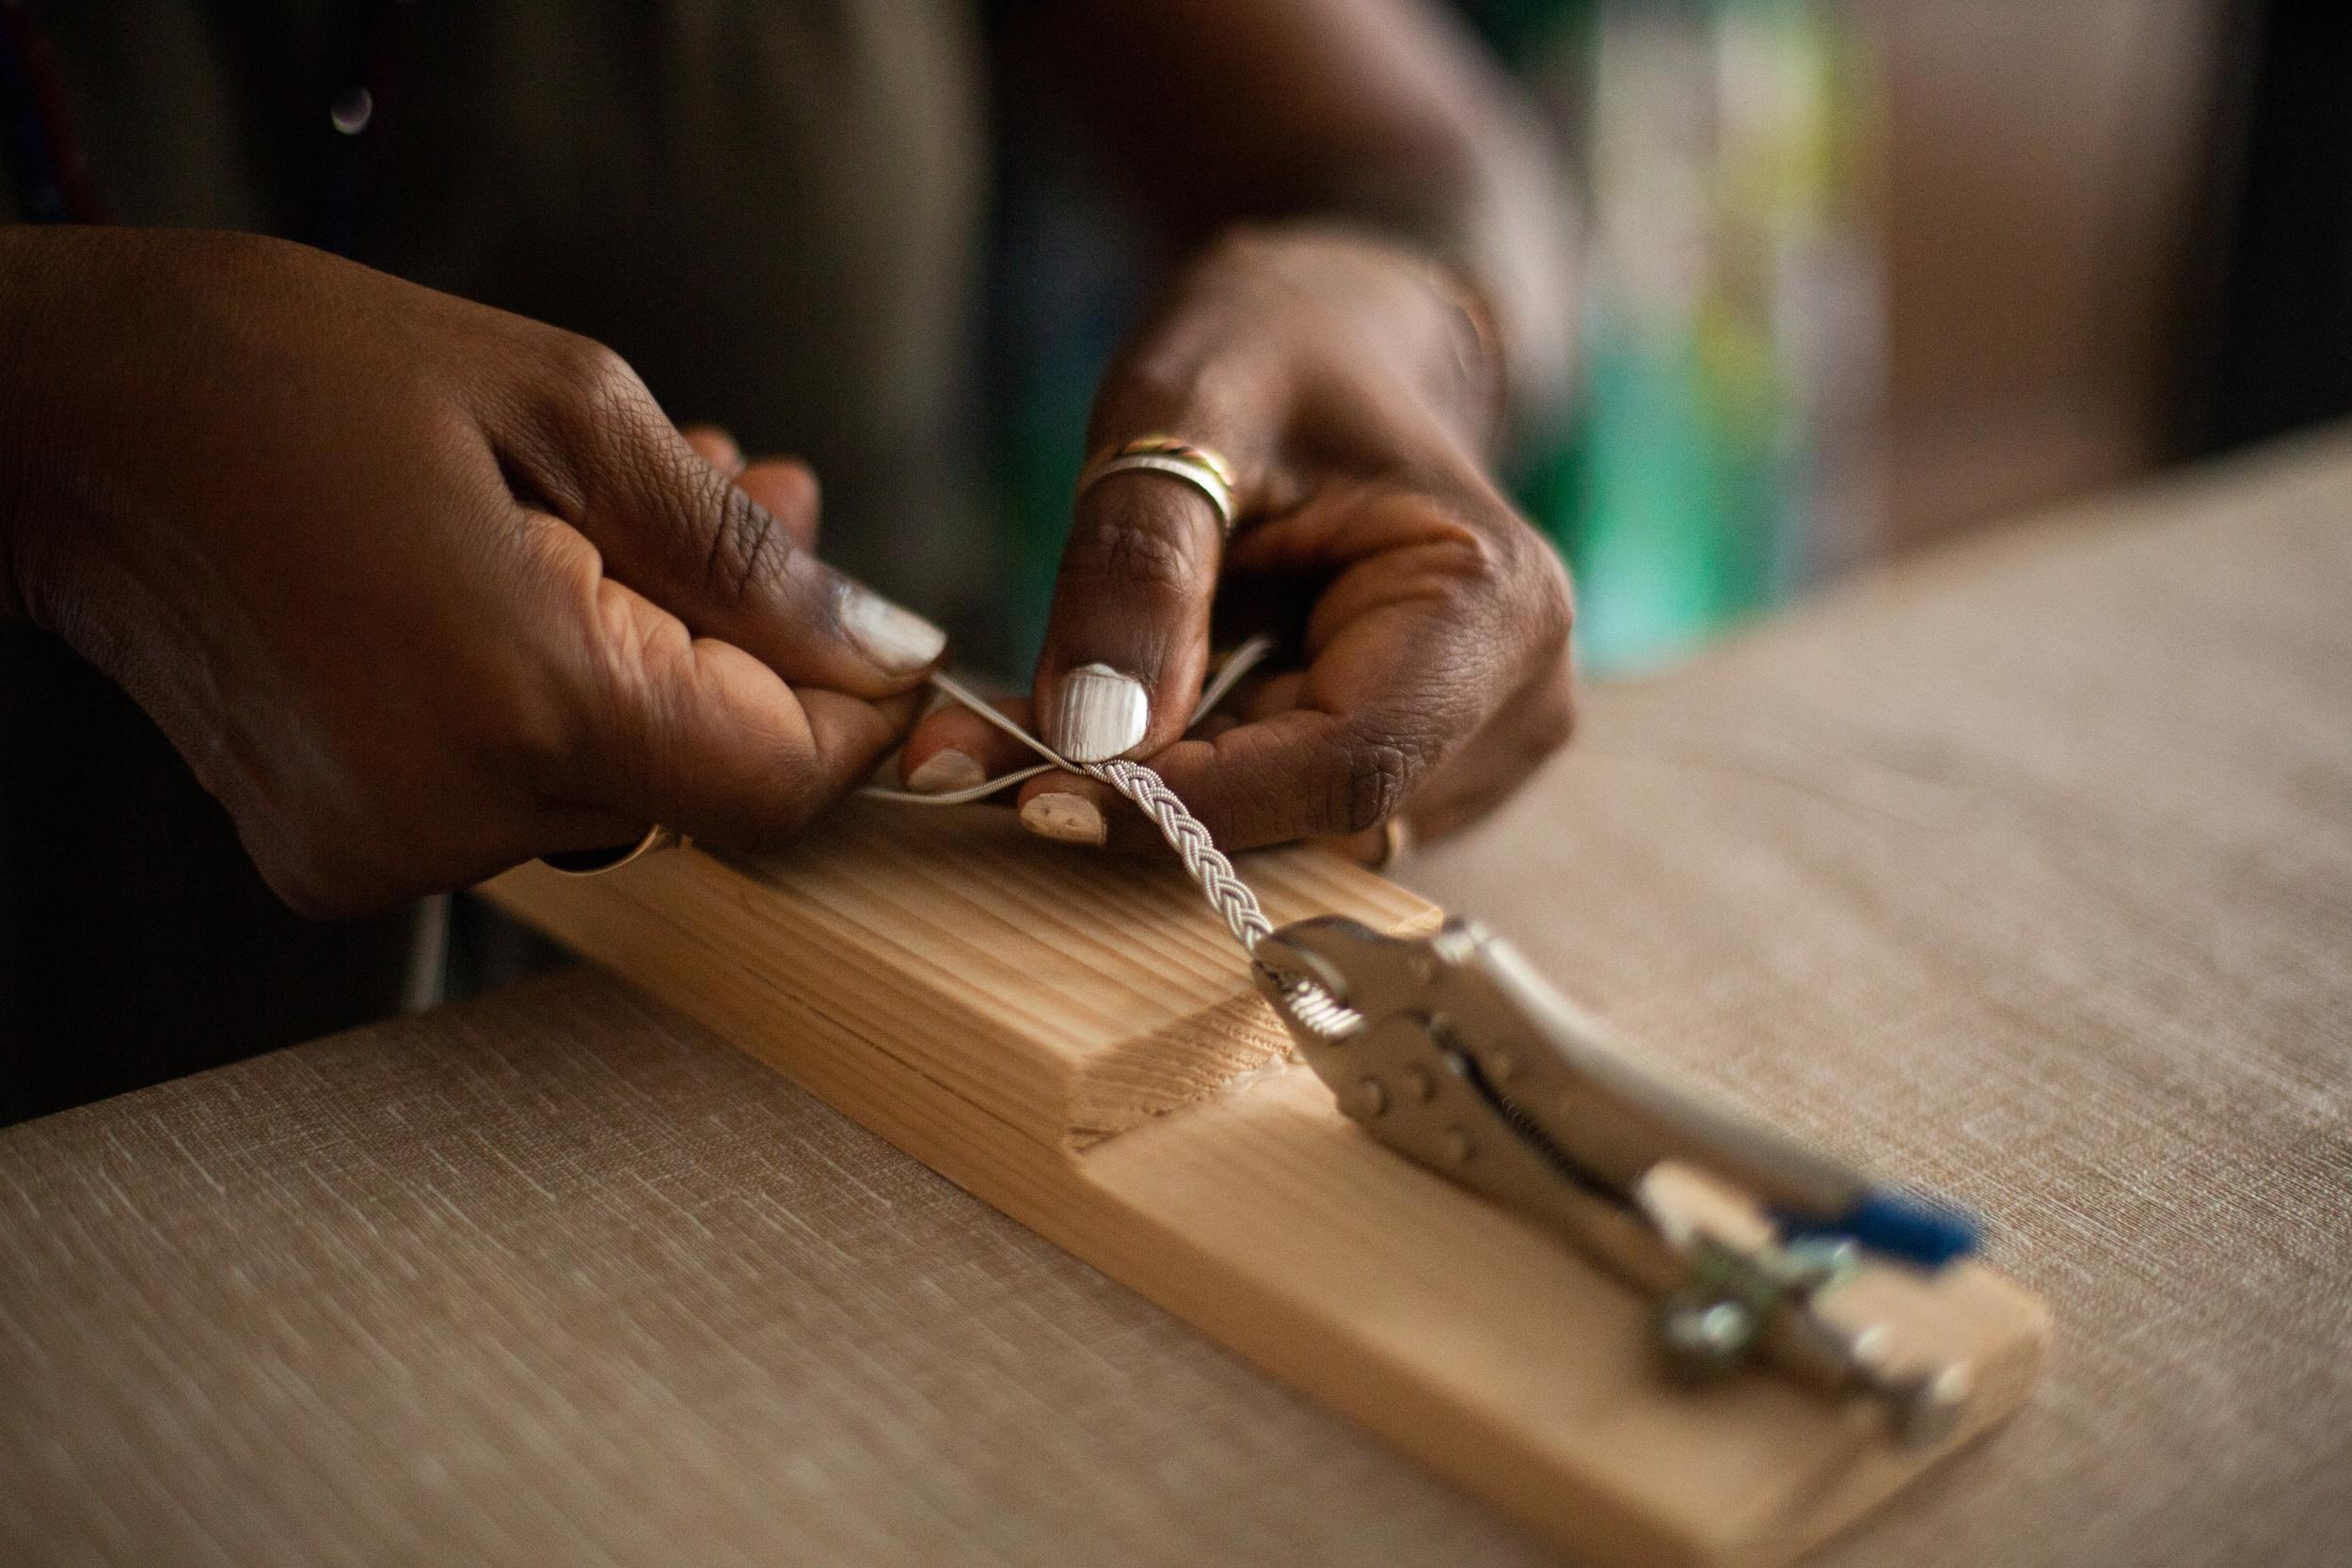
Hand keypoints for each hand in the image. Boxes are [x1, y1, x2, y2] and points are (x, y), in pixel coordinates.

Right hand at [0, 229, 944, 915]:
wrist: (56, 419)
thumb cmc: (291, 372)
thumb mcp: (564, 405)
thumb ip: (744, 554)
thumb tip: (883, 648)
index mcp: (523, 703)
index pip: (775, 782)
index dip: (849, 715)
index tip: (873, 632)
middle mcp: (454, 815)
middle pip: (698, 782)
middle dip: (747, 648)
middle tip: (748, 492)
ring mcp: (386, 853)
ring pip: (612, 789)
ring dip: (654, 660)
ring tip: (615, 514)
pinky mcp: (339, 857)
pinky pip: (513, 799)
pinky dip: (555, 701)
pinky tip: (535, 577)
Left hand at [899, 225, 1572, 859]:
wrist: (1344, 339)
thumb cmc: (1278, 347)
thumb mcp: (1182, 410)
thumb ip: (1136, 569)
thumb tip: (1089, 741)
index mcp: (1493, 609)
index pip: (1340, 772)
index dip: (1186, 802)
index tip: (1032, 784)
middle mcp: (1513, 705)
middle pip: (1310, 820)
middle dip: (1145, 798)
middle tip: (977, 751)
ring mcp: (1474, 753)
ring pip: (1286, 835)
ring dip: (1150, 795)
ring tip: (1026, 720)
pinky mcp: (1419, 773)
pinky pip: (1283, 817)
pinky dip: (1182, 781)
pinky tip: (1115, 713)